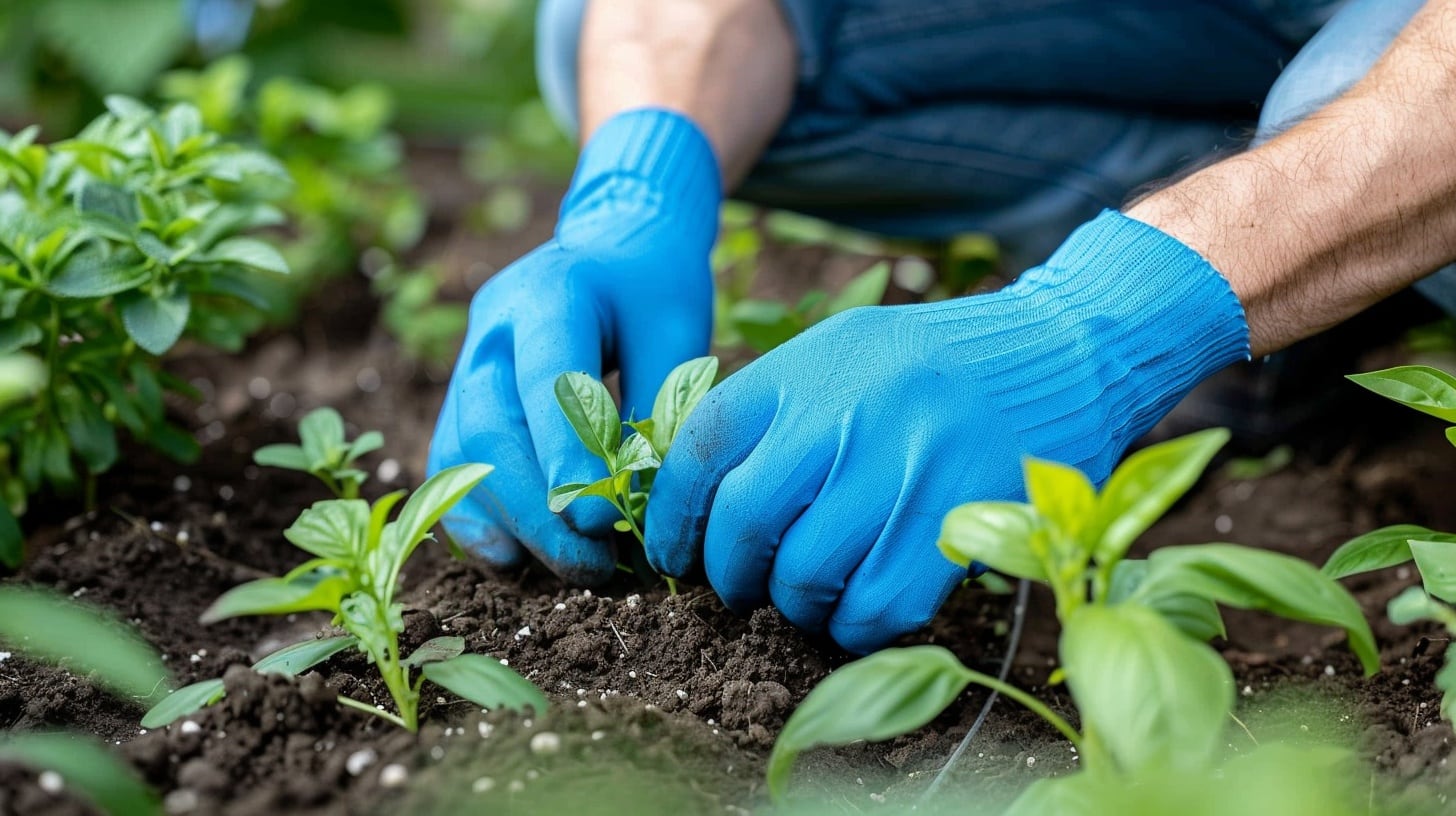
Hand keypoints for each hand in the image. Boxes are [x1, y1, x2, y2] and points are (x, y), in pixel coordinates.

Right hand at [429, 109, 720, 583]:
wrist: (612, 245)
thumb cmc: (653, 289)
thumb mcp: (676, 331)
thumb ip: (659, 406)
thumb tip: (643, 506)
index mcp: (551, 291)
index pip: (546, 379)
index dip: (566, 456)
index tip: (599, 522)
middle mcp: (494, 327)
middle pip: (490, 425)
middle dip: (537, 508)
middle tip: (592, 563)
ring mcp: (468, 362)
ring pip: (461, 451)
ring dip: (508, 522)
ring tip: (568, 569)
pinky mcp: (461, 397)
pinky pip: (452, 464)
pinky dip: (478, 517)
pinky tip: (515, 560)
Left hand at [645, 211, 1250, 651]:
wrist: (1066, 349)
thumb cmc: (938, 363)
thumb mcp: (844, 352)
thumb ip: (774, 409)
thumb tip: (693, 493)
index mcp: (806, 367)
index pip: (701, 447)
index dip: (670, 515)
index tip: (673, 554)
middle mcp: (849, 411)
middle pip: (746, 519)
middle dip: (730, 574)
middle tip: (743, 589)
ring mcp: (909, 463)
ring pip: (809, 572)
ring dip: (796, 606)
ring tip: (810, 598)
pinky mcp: (965, 515)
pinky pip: (882, 603)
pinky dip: (858, 625)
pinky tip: (862, 611)